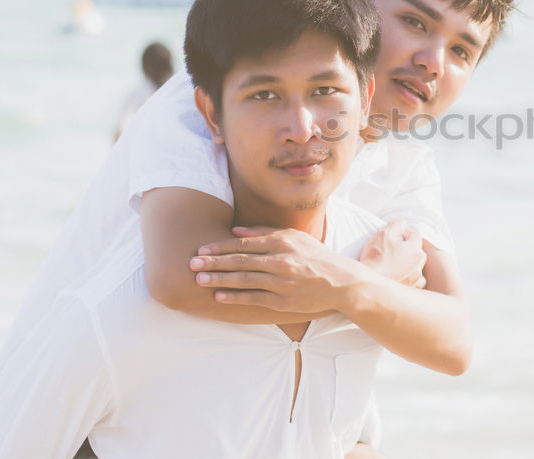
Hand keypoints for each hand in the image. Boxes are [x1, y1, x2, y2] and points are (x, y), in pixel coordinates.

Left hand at [189, 226, 358, 312]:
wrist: (342, 282)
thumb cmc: (315, 257)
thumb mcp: (295, 237)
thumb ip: (265, 233)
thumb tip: (235, 231)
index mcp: (284, 242)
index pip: (245, 243)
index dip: (220, 246)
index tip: (202, 248)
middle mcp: (282, 261)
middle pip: (241, 261)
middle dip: (214, 262)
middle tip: (192, 263)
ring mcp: (283, 283)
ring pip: (245, 280)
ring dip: (219, 279)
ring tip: (199, 279)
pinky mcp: (284, 302)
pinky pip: (254, 298)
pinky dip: (235, 297)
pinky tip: (219, 295)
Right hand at [359, 219, 427, 288]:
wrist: (368, 284)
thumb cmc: (375, 258)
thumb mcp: (383, 234)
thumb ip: (396, 224)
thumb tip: (403, 223)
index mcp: (415, 250)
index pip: (415, 234)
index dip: (405, 231)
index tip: (395, 233)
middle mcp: (418, 264)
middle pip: (418, 250)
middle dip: (409, 246)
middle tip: (395, 246)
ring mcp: (415, 278)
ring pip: (418, 266)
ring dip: (411, 263)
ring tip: (398, 262)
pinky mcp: (410, 289)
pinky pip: (415, 281)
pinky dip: (410, 277)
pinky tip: (400, 276)